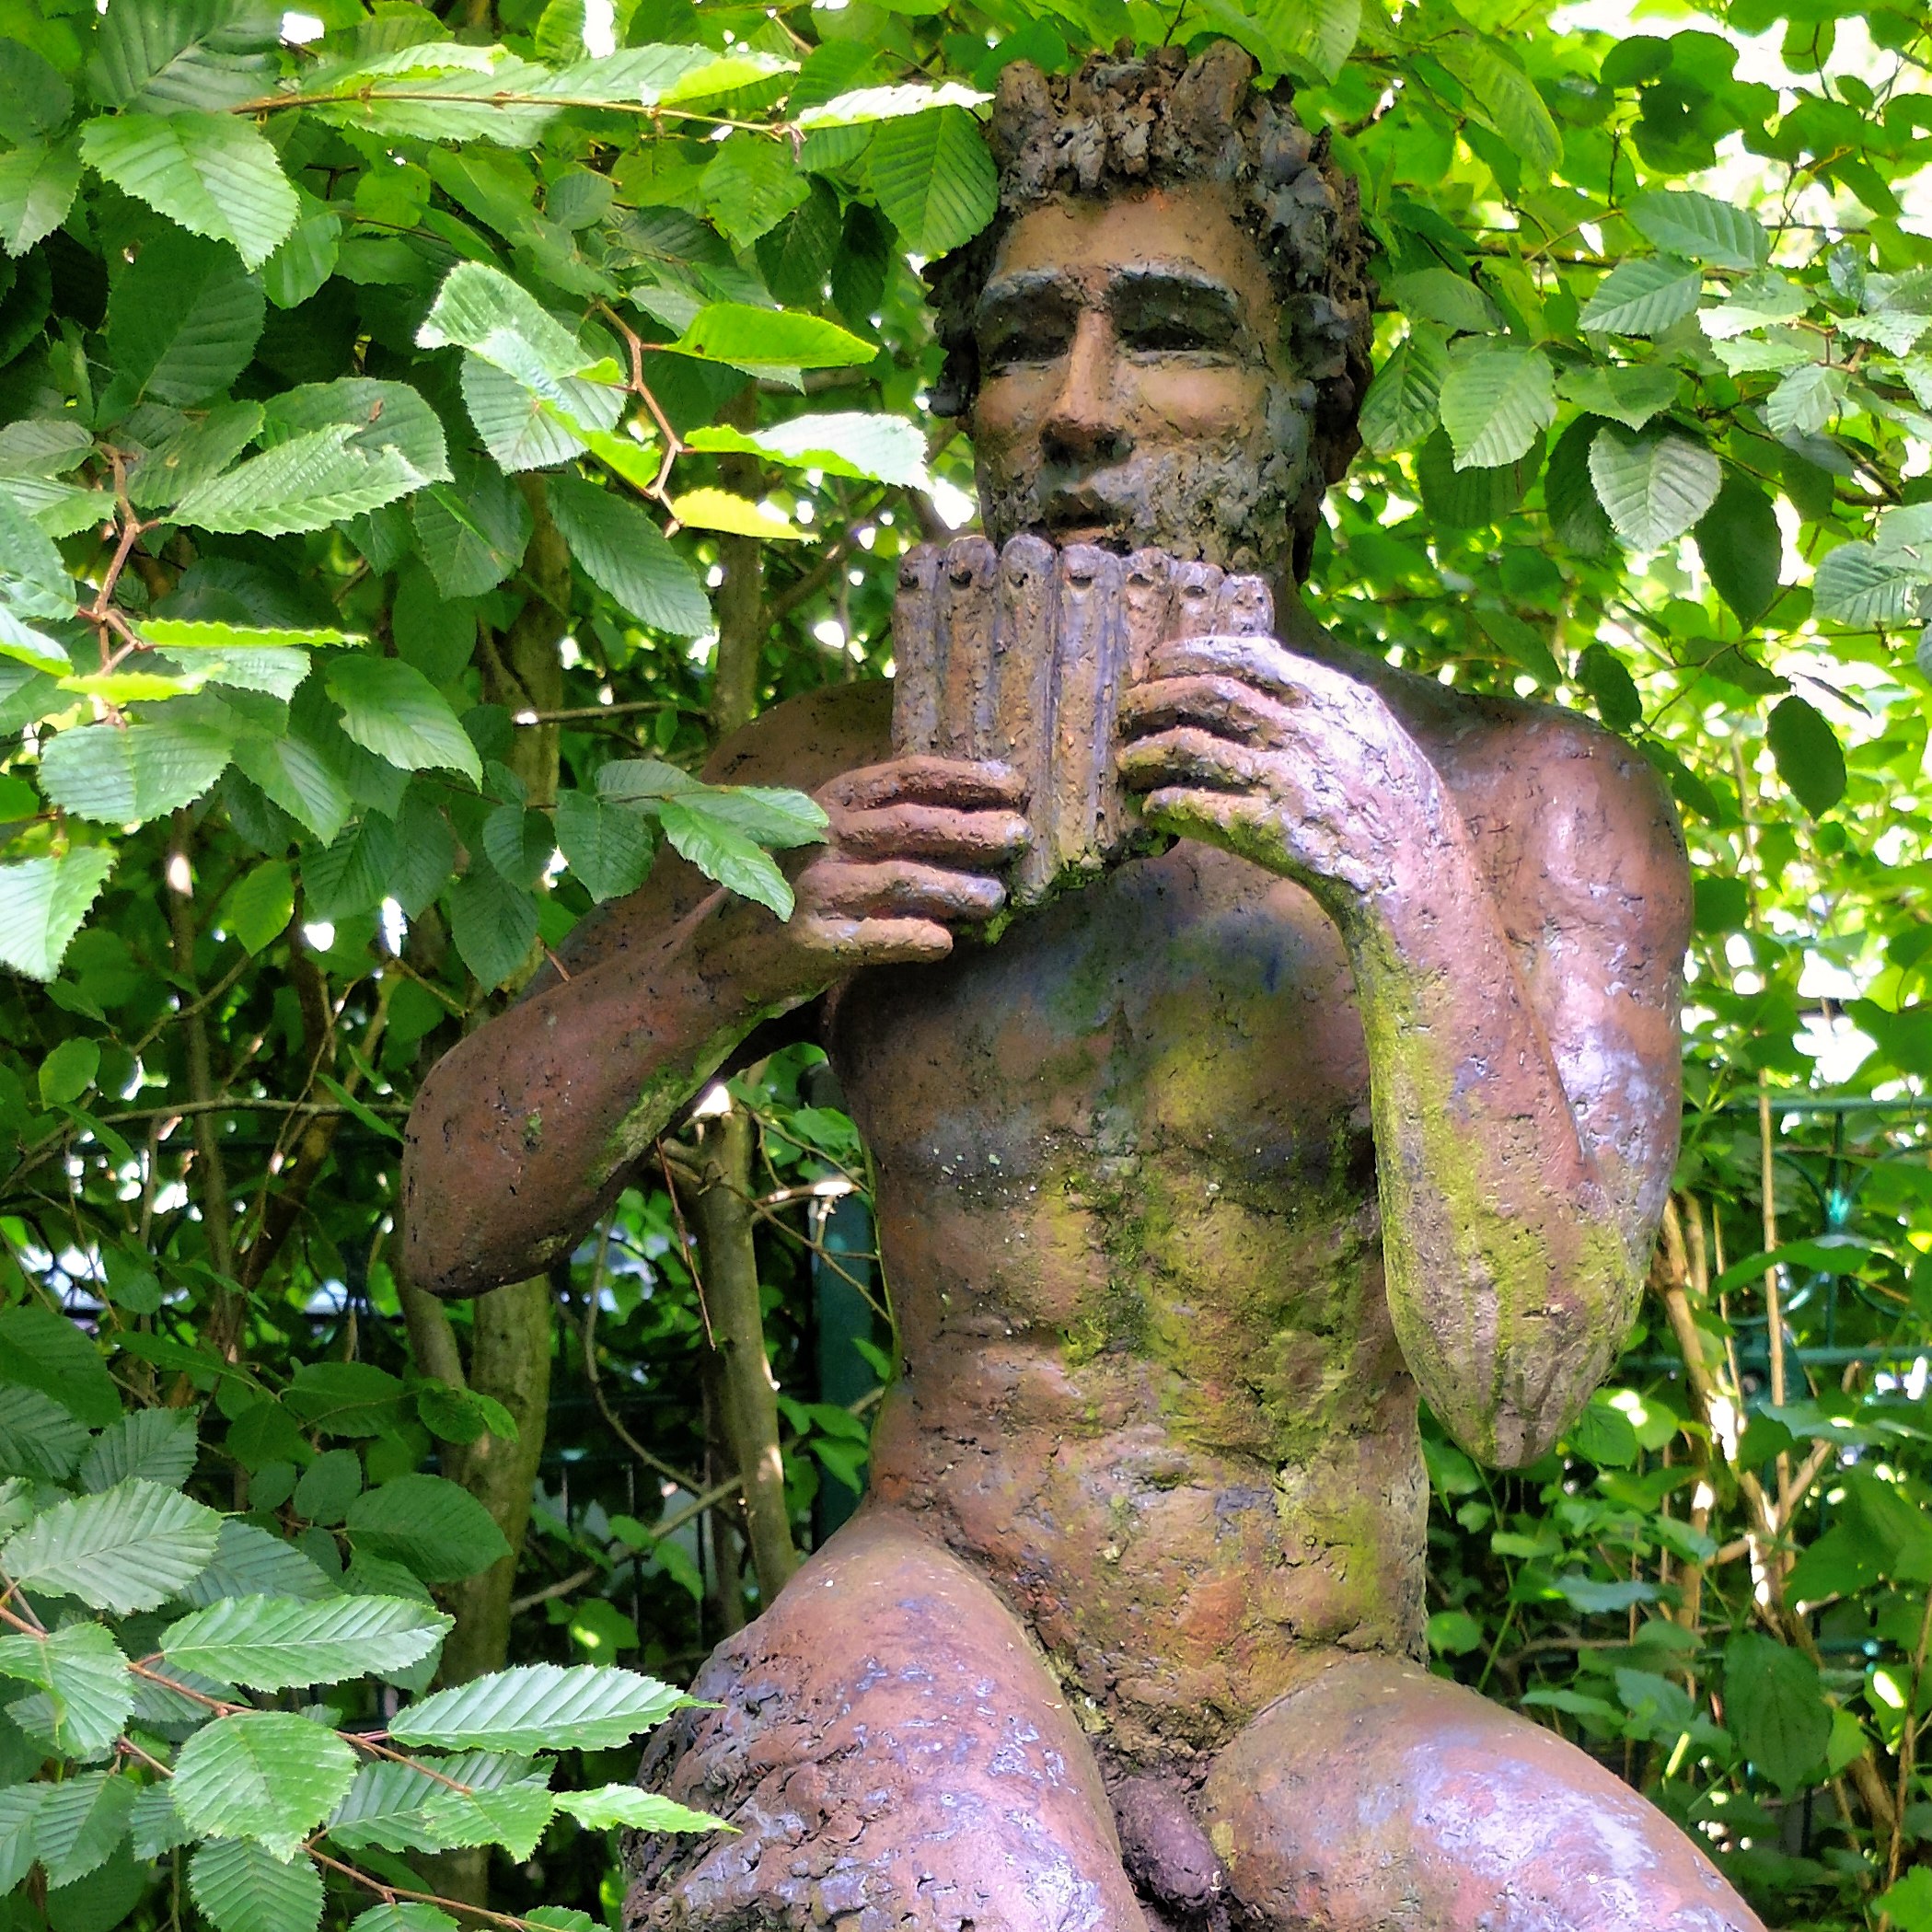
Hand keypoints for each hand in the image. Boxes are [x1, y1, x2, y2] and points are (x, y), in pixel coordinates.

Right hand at [784, 756, 1029, 966]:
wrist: (725, 949)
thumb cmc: (800, 887)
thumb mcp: (831, 835)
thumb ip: (887, 823)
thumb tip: (979, 817)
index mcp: (834, 802)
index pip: (908, 777)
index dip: (964, 778)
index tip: (1013, 785)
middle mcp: (824, 837)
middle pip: (911, 825)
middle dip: (971, 829)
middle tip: (1019, 837)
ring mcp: (817, 887)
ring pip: (900, 879)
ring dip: (955, 887)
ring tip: (995, 898)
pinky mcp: (812, 939)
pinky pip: (876, 937)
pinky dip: (913, 937)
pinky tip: (944, 943)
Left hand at [1117, 635, 1437, 905]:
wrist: (1419, 881)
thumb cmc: (1398, 811)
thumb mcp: (1376, 735)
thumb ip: (1322, 703)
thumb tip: (1264, 666)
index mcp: (1334, 700)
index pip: (1246, 656)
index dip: (1191, 654)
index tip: (1158, 661)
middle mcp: (1307, 732)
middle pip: (1207, 694)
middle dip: (1155, 697)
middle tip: (1126, 710)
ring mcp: (1286, 781)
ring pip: (1188, 747)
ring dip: (1146, 752)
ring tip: (1129, 761)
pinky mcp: (1266, 832)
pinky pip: (1192, 806)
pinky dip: (1163, 803)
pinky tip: (1152, 808)